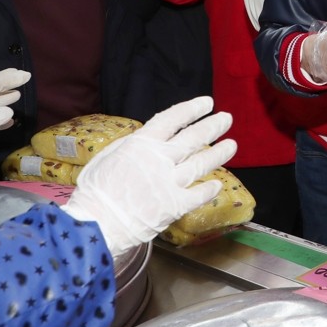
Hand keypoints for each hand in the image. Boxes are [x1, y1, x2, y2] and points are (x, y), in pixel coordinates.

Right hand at [61, 96, 236, 256]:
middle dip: (212, 126)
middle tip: (227, 119)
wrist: (97, 224)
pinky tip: (217, 185)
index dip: (191, 109)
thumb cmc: (94, 192)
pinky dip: (209, 190)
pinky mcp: (176, 205)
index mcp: (142, 144)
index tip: (206, 103)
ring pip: (201, 163)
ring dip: (219, 153)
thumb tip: (145, 139)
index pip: (172, 119)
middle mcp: (161, 159)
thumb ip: (129, 146)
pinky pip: (198, 195)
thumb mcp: (106, 157)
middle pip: (193, 138)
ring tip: (233, 145)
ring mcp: (171, 182)